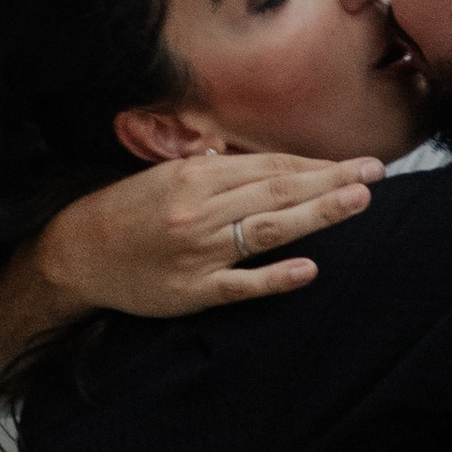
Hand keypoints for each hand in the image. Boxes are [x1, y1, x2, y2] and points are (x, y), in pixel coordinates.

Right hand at [37, 152, 384, 319]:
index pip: (269, 167)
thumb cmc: (126, 212)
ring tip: (358, 201)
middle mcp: (201, 210)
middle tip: (376, 173)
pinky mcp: (194, 291)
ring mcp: (199, 252)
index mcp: (196, 177)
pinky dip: (274, 277)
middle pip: (277, 191)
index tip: (356, 163)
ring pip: (266, 230)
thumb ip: (212, 168)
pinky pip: (240, 284)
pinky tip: (308, 269)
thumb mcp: (165, 175)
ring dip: (316, 214)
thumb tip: (253, 160)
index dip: (316, 164)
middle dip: (331, 180)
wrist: (76, 253)